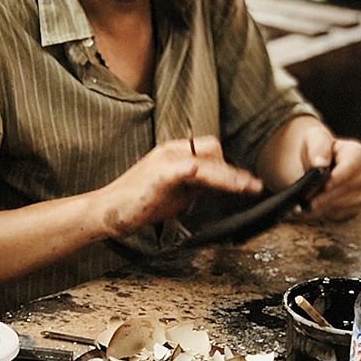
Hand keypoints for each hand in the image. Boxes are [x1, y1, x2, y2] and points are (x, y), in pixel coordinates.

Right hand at [98, 136, 261, 237]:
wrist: (108, 211)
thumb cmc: (139, 204)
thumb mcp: (175, 194)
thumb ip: (195, 187)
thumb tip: (218, 189)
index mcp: (174, 153)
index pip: (208, 150)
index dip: (228, 165)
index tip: (246, 182)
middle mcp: (171, 151)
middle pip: (212, 150)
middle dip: (232, 170)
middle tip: (251, 187)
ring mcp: (165, 160)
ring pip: (207, 161)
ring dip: (230, 176)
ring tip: (249, 187)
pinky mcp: (161, 173)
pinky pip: (192, 170)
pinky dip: (207, 175)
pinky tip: (221, 182)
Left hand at [300, 128, 360, 219]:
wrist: (316, 161)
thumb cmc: (316, 147)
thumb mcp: (314, 139)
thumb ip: (318, 148)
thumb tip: (320, 163)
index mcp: (359, 154)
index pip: (352, 168)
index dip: (338, 178)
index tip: (324, 186)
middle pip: (349, 189)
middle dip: (327, 196)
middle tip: (308, 202)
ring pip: (345, 204)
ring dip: (324, 207)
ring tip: (305, 206)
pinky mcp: (356, 207)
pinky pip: (341, 214)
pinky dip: (325, 213)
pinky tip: (311, 209)